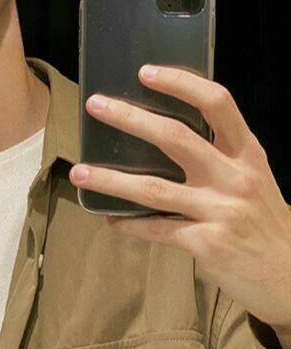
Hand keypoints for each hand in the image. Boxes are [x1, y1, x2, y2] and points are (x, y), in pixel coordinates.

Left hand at [68, 65, 290, 333]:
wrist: (288, 277)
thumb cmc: (264, 223)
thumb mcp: (255, 181)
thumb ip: (221, 160)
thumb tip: (166, 137)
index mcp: (248, 155)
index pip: (217, 104)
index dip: (181, 83)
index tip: (145, 72)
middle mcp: (236, 177)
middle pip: (176, 136)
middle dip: (130, 118)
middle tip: (95, 105)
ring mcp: (220, 211)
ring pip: (154, 188)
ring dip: (110, 179)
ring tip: (78, 172)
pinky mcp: (206, 243)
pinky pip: (157, 228)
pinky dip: (130, 224)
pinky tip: (110, 219)